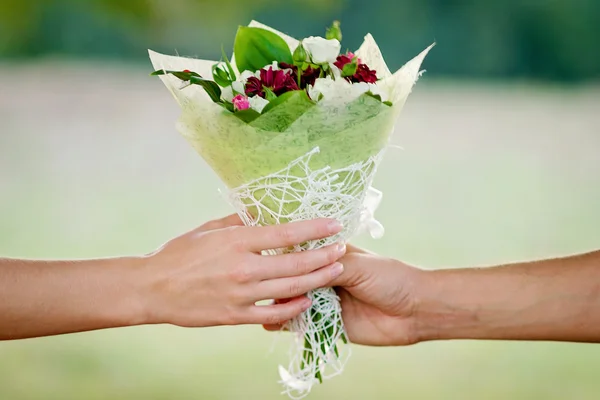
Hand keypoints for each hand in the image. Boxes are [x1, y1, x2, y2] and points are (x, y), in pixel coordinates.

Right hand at [137, 214, 345, 327]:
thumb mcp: (208, 229)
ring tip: (335, 271)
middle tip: (343, 249)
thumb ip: (239, 221)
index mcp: (237, 241)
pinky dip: (293, 307)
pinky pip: (272, 313)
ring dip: (317, 279)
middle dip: (324, 256)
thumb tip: (265, 214)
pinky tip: (308, 299)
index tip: (335, 223)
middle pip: (296, 263)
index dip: (315, 229)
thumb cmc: (178, 254)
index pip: (286, 233)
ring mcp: (240, 294)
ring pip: (290, 289)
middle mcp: (243, 268)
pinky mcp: (235, 316)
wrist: (151, 288)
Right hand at [263, 245, 423, 345]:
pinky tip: (272, 323)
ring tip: (260, 306)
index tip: (260, 255)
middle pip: (291, 277)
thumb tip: (293, 273)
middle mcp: (322, 275)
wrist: (414, 311)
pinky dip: (285, 323)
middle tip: (258, 285)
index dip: (281, 254)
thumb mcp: (356, 266)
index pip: (299, 251)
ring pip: (292, 300)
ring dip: (278, 303)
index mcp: (329, 254)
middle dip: (276, 282)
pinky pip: (300, 323)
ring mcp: (323, 299)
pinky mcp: (326, 322)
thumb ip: (325, 268)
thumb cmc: (390, 278)